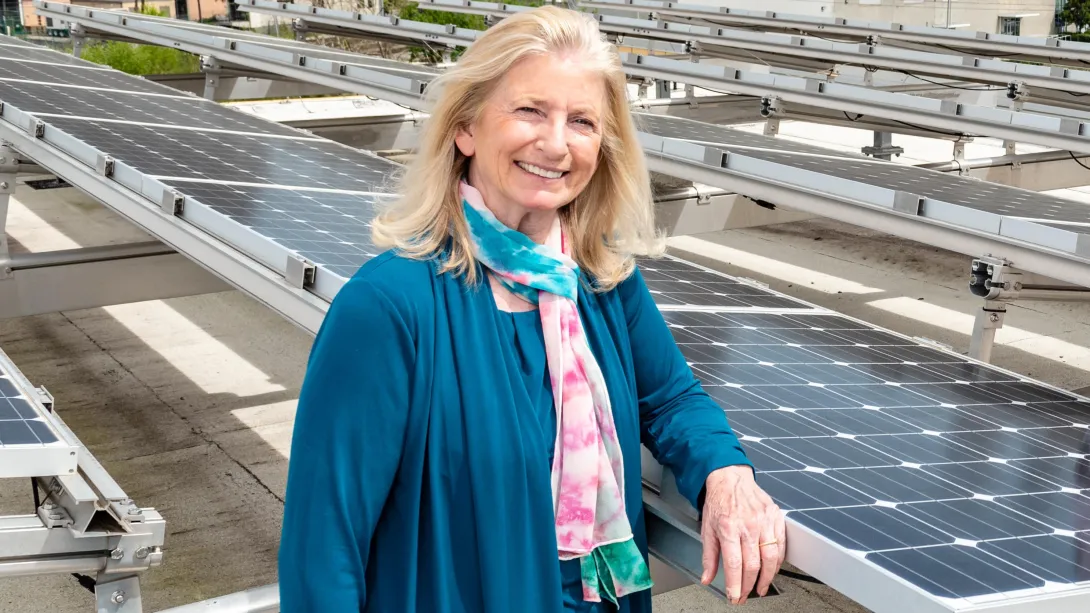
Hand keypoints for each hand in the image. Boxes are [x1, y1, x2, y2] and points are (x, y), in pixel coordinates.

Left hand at [699, 465, 784, 603]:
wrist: (731, 478)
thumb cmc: (718, 502)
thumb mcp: (707, 528)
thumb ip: (708, 556)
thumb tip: (707, 578)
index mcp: (728, 528)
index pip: (734, 564)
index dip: (735, 585)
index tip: (734, 597)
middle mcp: (748, 525)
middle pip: (753, 565)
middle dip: (749, 586)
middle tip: (746, 595)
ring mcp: (764, 521)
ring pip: (771, 558)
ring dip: (767, 578)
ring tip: (760, 588)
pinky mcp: (776, 517)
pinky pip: (781, 545)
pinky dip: (778, 561)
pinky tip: (772, 569)